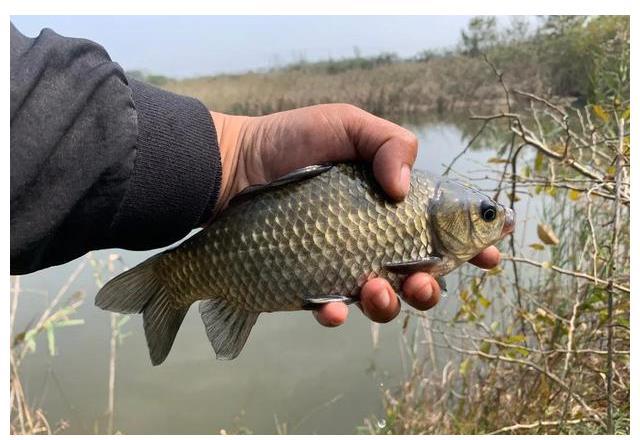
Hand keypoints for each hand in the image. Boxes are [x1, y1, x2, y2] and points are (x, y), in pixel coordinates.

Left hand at [209, 104, 499, 325]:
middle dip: (431, 287)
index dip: (471, 245)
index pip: (440, 228)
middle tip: (423, 282)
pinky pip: (332, 308)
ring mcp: (341, 263)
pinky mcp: (309, 282)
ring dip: (389, 304)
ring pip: (382, 298)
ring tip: (375, 291)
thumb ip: (388, 143)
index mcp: (390, 203)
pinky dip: (337, 313)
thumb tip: (404, 190)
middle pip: (418, 274)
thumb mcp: (346, 125)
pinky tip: (332, 307)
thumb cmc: (290, 141)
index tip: (490, 254)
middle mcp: (371, 237)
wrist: (232, 168)